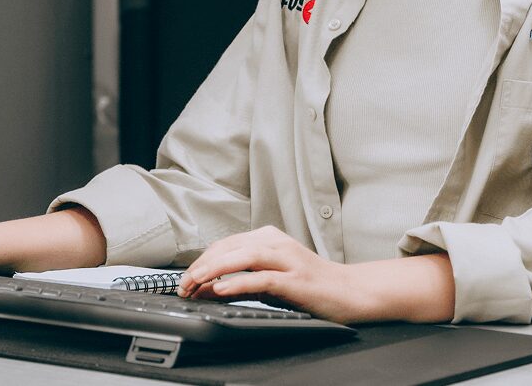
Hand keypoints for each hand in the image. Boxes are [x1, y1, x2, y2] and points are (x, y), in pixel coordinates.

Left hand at [176, 226, 367, 322]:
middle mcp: (276, 243)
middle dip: (201, 266)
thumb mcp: (269, 283)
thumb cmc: (310, 286)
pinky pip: (262, 278)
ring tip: (194, 282)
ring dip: (214, 270)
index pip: (225, 244)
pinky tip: (222, 289)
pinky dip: (239, 282)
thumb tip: (207, 290)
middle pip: (229, 247)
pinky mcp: (295, 279)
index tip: (185, 279)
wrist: (349, 292)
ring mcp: (287, 259)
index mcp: (269, 238)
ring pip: (243, 256)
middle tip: (182, 285)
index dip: (201, 260)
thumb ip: (238, 284)